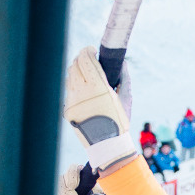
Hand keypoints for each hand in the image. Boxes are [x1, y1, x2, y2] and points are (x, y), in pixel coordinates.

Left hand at [64, 46, 135, 172]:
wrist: (106, 144)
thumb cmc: (120, 121)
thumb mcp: (126, 98)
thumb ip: (124, 78)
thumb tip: (123, 63)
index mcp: (98, 87)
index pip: (86, 60)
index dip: (87, 51)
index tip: (92, 50)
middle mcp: (82, 92)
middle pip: (75, 65)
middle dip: (81, 57)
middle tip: (88, 57)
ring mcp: (73, 100)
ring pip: (69, 76)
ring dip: (76, 69)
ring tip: (85, 70)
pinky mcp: (68, 108)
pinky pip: (69, 89)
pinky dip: (74, 83)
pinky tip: (82, 85)